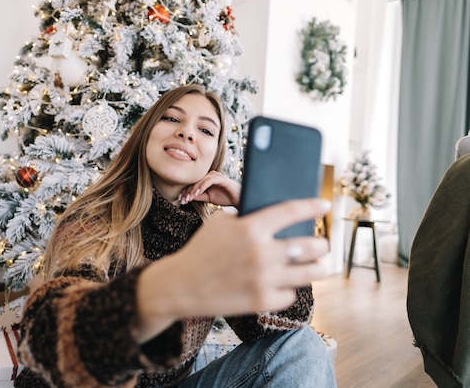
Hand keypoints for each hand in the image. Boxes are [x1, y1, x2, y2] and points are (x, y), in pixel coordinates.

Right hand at [136, 198, 329, 342]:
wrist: (181, 285)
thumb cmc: (201, 250)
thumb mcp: (220, 223)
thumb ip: (248, 218)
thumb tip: (279, 219)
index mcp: (250, 228)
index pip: (292, 211)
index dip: (313, 206)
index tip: (325, 205)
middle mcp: (261, 252)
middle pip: (312, 246)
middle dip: (322, 244)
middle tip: (322, 244)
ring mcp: (264, 279)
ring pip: (310, 272)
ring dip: (318, 267)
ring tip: (318, 265)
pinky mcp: (263, 302)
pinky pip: (291, 294)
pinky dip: (288, 289)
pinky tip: (284, 284)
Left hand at [179, 171, 240, 206]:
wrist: (239, 199)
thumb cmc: (225, 197)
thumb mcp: (209, 198)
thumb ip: (199, 196)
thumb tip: (188, 197)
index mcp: (206, 179)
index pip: (193, 184)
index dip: (186, 191)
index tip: (181, 199)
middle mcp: (210, 176)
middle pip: (195, 181)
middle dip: (188, 191)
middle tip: (182, 199)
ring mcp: (215, 175)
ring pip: (201, 180)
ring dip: (193, 189)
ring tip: (188, 197)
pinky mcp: (220, 178)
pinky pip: (209, 180)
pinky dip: (202, 186)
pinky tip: (197, 192)